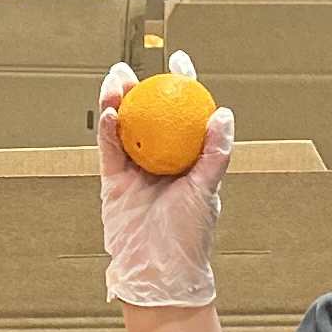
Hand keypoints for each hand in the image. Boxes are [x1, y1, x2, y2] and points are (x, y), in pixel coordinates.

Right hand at [95, 54, 233, 308]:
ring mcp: (134, 170)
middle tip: (133, 68)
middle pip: (147, 115)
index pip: (185, 114)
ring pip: (123, 127)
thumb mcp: (207, 190)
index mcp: (186, 158)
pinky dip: (108, 129)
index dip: (182, 86)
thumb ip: (214, 154)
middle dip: (137, 88)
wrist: (159, 270)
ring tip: (116, 79)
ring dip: (117, 101)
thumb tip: (223, 114)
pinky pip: (109, 150)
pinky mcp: (113, 182)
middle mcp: (160, 160)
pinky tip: (111, 111)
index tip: (179, 61)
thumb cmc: (189, 236)